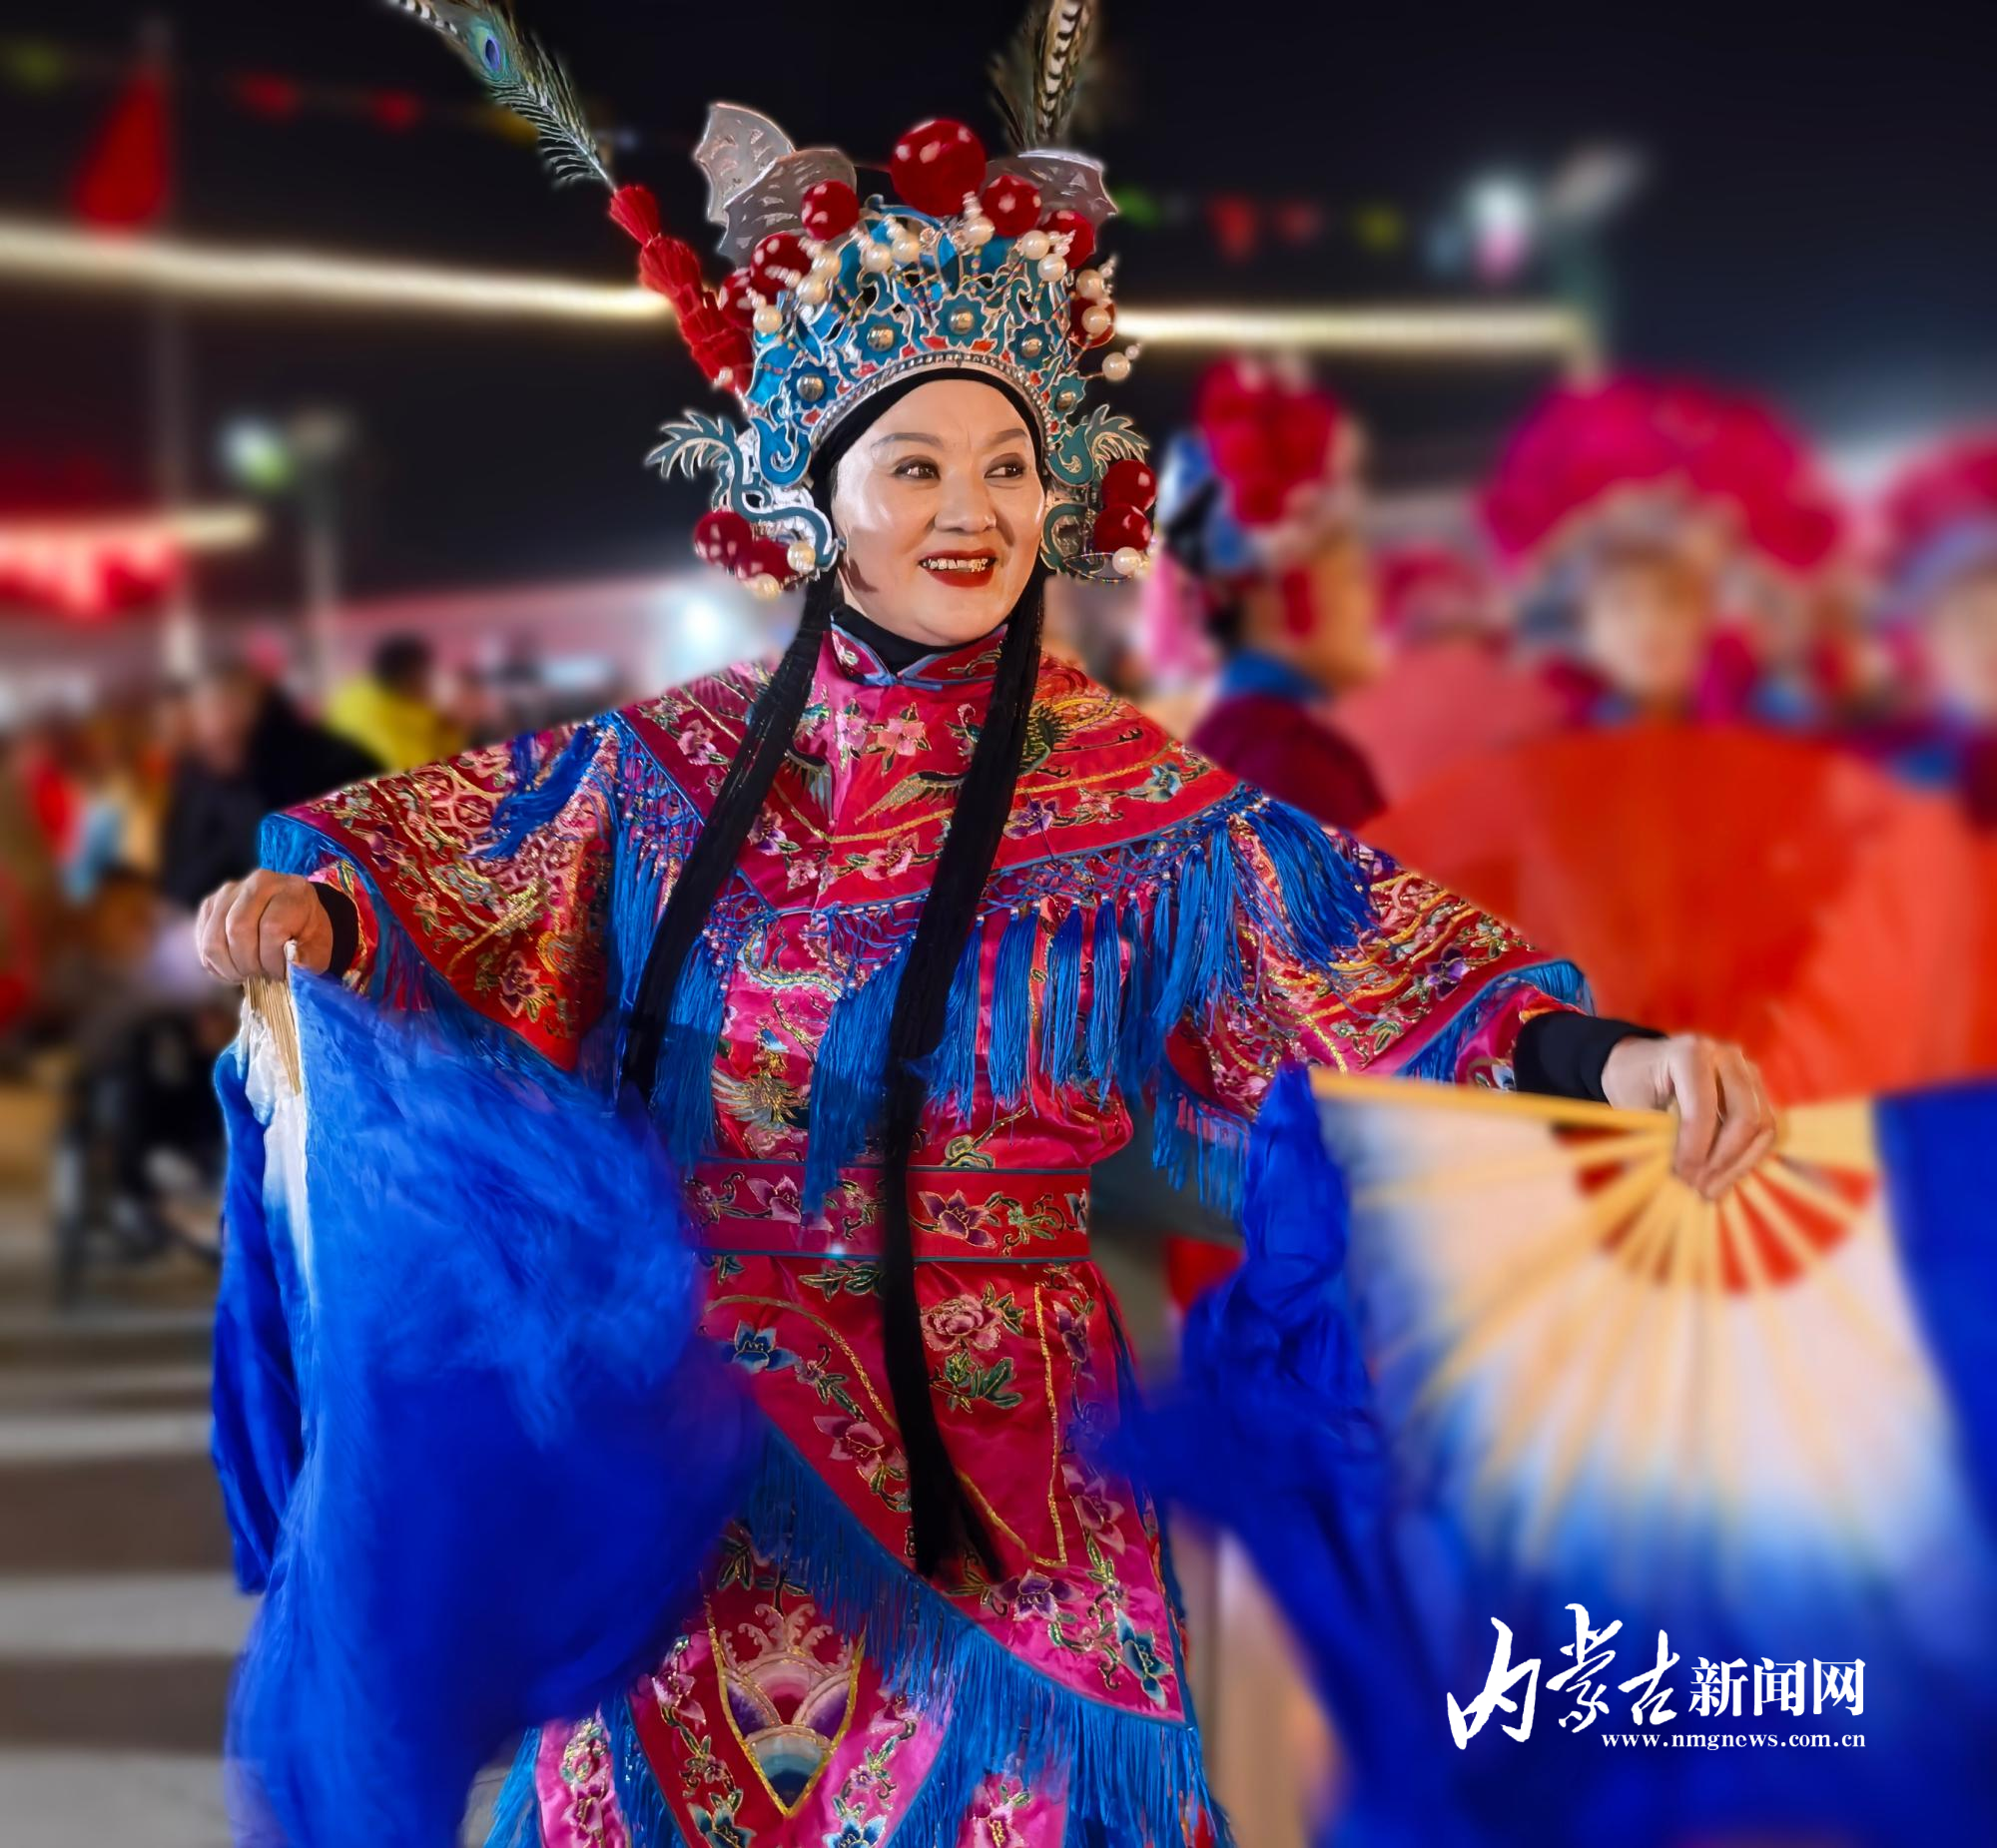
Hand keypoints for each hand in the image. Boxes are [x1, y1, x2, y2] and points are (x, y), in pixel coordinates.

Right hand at [193, 871, 333, 983]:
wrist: (296, 918)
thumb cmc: (308, 936)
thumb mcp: (319, 948)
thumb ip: (305, 958)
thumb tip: (289, 962)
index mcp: (292, 891)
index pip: (271, 928)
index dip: (272, 959)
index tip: (279, 973)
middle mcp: (258, 883)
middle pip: (237, 930)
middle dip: (248, 964)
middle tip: (260, 975)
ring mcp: (230, 891)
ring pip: (214, 938)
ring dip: (229, 966)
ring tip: (246, 974)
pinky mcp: (210, 904)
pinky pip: (202, 940)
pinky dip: (215, 962)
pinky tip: (233, 967)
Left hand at [1599, 1032, 1776, 1199]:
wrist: (1642, 1064)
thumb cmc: (1634, 1085)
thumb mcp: (1632, 1108)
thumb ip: (1651, 1142)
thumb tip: (1671, 1187)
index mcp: (1690, 1053)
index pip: (1702, 1109)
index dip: (1694, 1149)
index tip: (1680, 1178)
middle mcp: (1726, 1056)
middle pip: (1744, 1117)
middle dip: (1721, 1160)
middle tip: (1697, 1188)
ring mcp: (1747, 1071)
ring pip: (1762, 1126)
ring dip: (1737, 1165)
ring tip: (1708, 1191)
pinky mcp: (1757, 1090)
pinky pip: (1765, 1130)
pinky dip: (1746, 1159)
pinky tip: (1721, 1180)